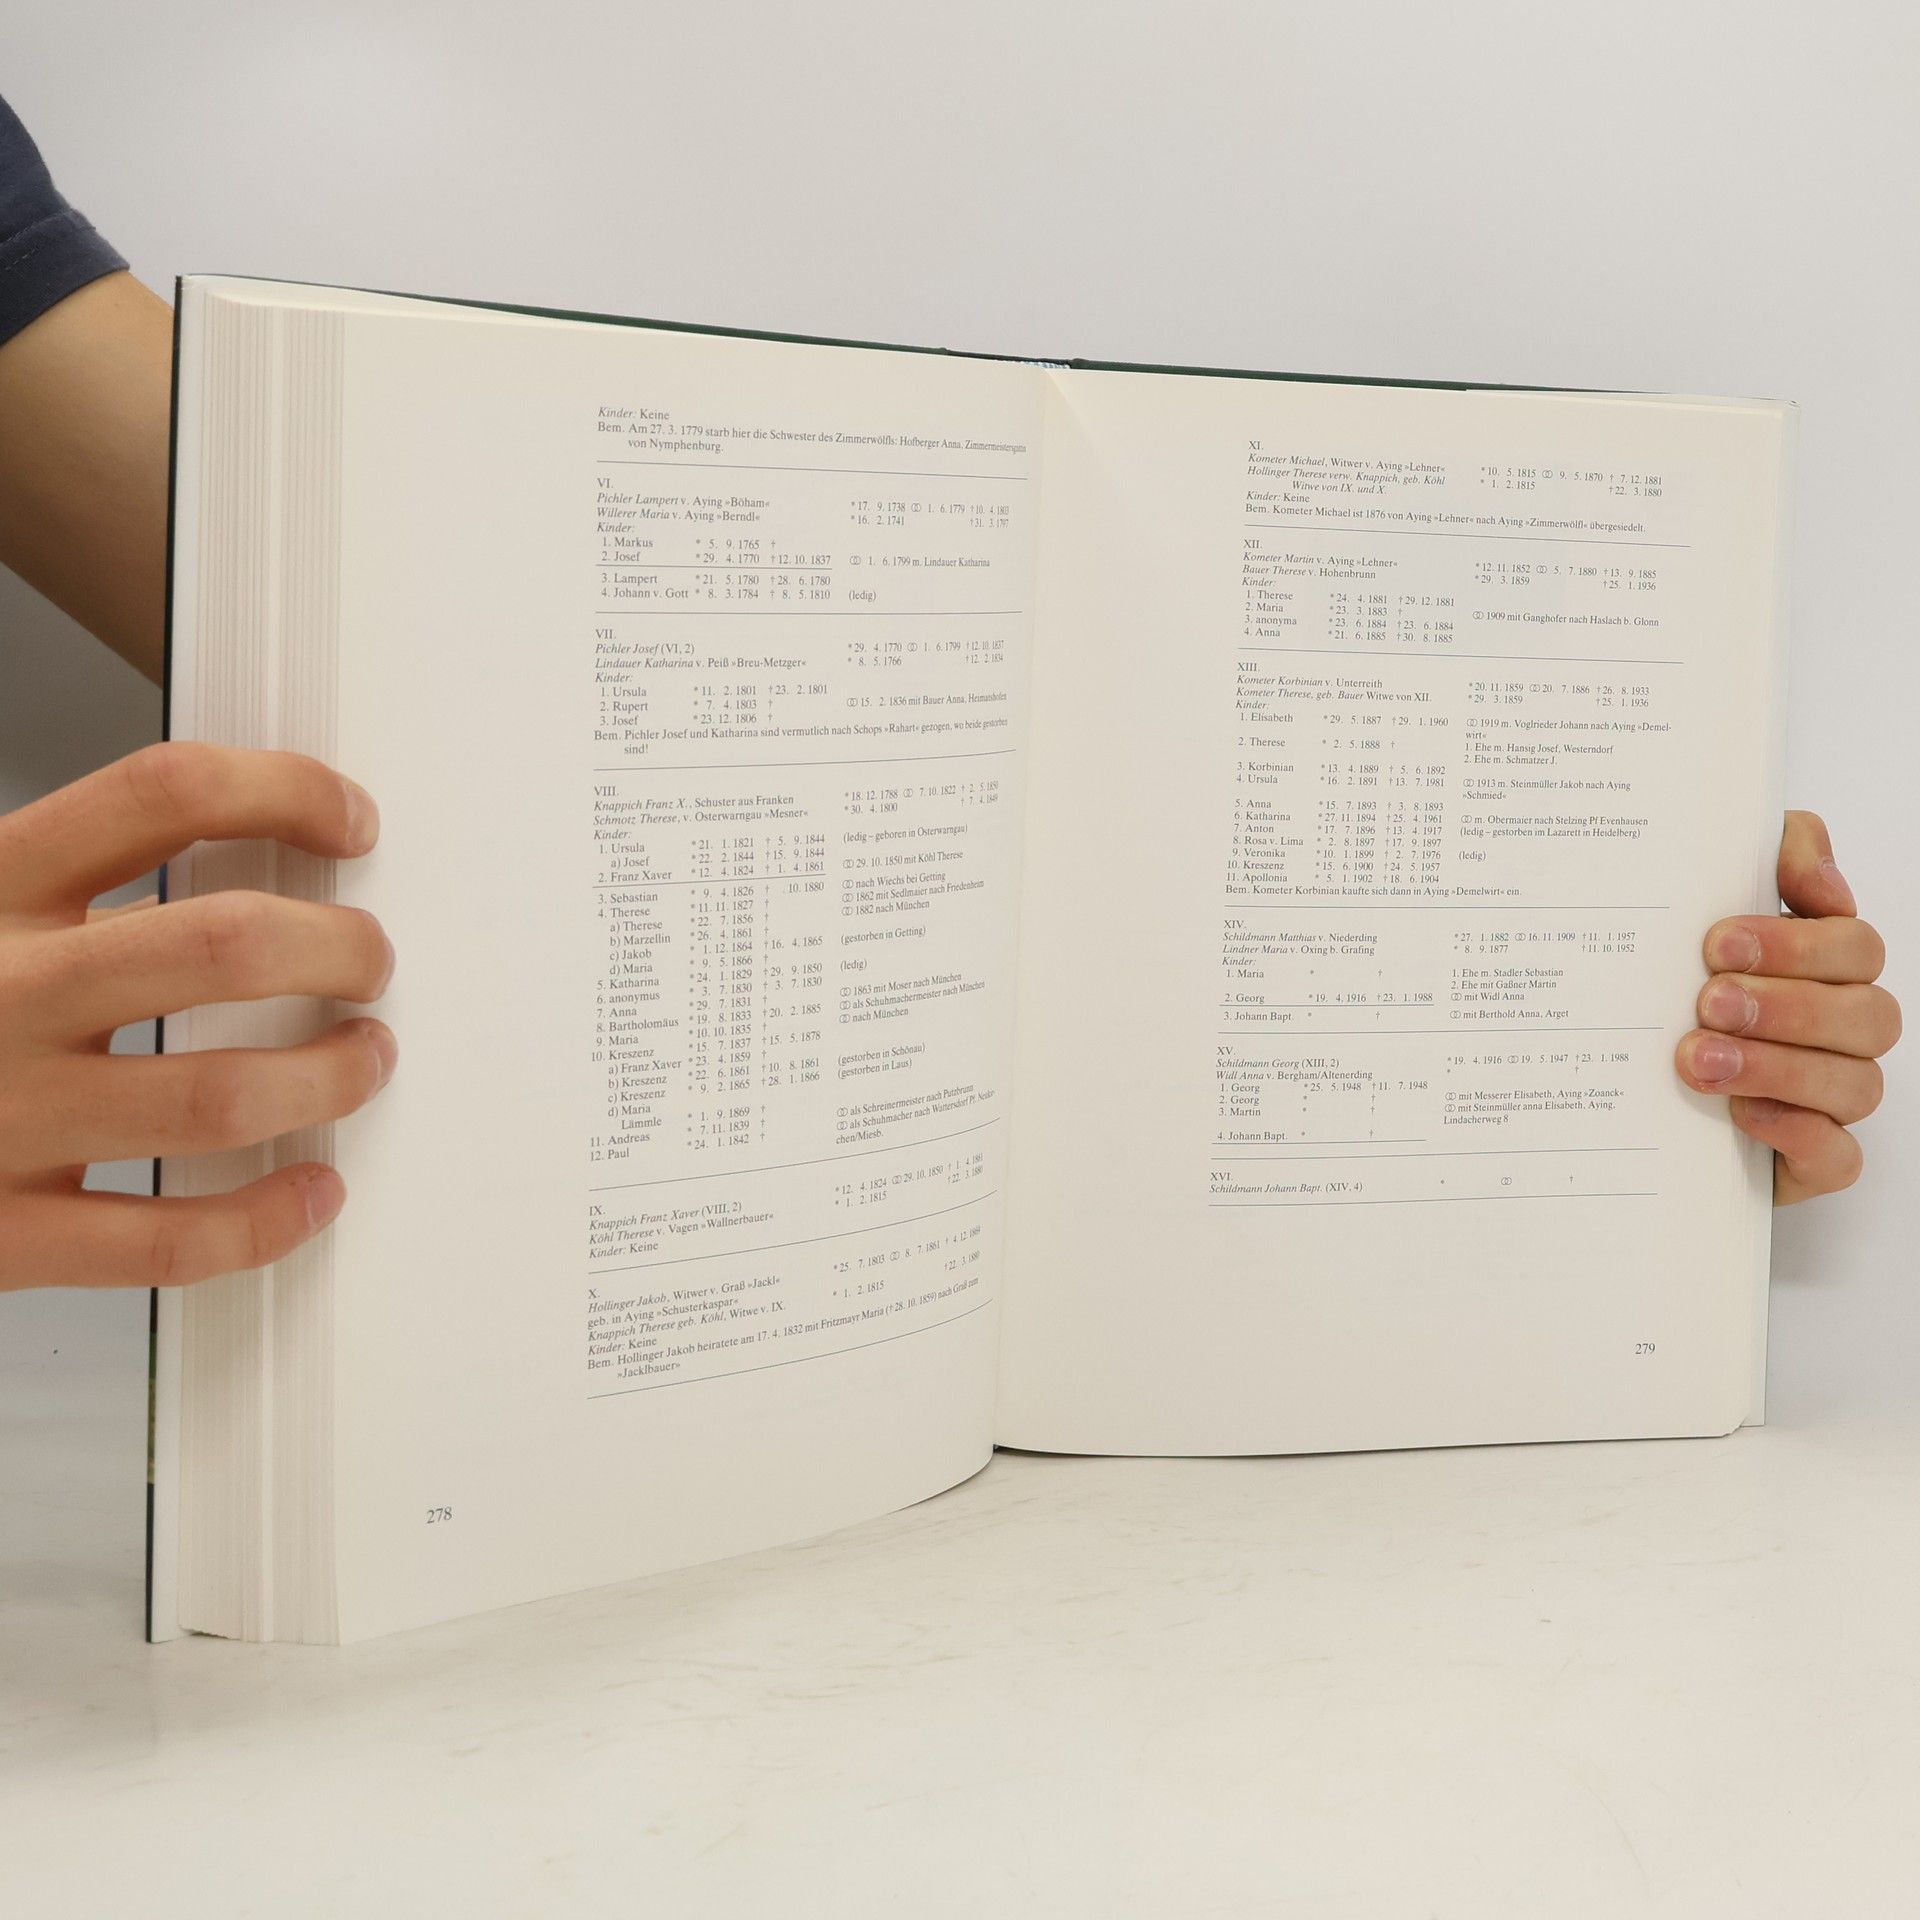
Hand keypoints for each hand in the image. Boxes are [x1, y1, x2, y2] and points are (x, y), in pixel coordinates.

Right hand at [0, 743, 394, 1288]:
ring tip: (361, 1062)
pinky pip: (169, 1237)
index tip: (350, 820)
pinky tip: (310, 1188)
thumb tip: (265, 867)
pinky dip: (266, 1218)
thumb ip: (82, 890)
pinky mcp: (3, 1235)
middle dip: (337, 948)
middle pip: (222, 943)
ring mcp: (3, 1116)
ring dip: (328, 1078)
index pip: (160, 795)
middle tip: (370, 961)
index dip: (284, 791)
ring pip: (218, 1094)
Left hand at [1677, 811, 1899, 1203]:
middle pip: (1866, 1015)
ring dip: (1779, 1067)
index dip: (1798, 942)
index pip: (1854, 946)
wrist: (1626, 1089)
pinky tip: (1745, 1114)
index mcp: (1828, 969)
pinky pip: (1840, 1158)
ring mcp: (1832, 1099)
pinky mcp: (1810, 1161)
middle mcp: (1842, 1032)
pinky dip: (1799, 1134)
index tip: (1718, 943)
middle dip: (1786, 1006)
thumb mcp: (1701, 908)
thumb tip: (1816, 873)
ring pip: (1854, 1084)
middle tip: (1708, 1002)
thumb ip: (1765, 859)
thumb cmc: (1679, 985)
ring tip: (1698, 1059)